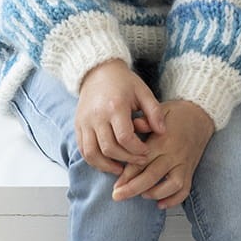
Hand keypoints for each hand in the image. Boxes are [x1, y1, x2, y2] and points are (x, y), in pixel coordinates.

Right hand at [75, 59, 166, 174]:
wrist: (99, 71)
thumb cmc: (124, 82)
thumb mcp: (143, 92)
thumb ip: (155, 112)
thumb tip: (162, 132)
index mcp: (115, 106)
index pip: (125, 138)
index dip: (137, 150)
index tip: (146, 152)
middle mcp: (97, 115)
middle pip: (109, 148)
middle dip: (126, 159)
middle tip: (138, 162)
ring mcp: (84, 122)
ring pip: (92, 154)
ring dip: (107, 166)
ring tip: (121, 169)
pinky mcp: (78, 125)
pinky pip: (83, 150)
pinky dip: (94, 161)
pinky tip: (107, 162)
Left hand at [111, 99, 214, 208]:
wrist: (201, 115)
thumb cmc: (175, 113)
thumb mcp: (159, 111)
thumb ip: (144, 121)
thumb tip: (131, 128)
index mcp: (163, 139)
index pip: (143, 159)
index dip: (128, 174)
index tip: (115, 185)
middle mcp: (174, 153)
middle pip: (153, 175)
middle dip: (133, 188)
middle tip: (117, 196)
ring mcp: (184, 163)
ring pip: (171, 185)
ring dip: (155, 193)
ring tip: (141, 195)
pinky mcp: (190, 170)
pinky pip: (185, 190)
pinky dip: (173, 200)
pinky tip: (160, 204)